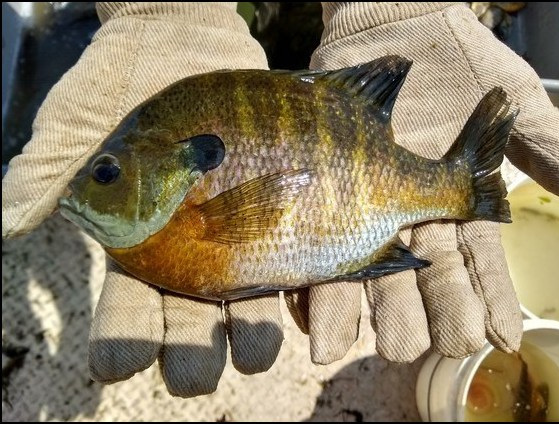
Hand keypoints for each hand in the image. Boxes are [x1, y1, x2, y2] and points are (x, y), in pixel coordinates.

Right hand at [2, 2, 283, 396]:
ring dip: (252, 332)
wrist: (180, 36)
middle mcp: (189, 250)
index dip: (122, 340)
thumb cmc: (118, 80)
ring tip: (256, 351)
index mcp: (136, 246)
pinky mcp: (279, 204)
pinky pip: (296, 253)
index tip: (120, 363)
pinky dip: (302, 286)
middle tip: (199, 373)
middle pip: (191, 319)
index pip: (126, 309)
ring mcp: (238, 230)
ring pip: (247, 299)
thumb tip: (5, 219)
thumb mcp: (78, 122)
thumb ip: (50, 171)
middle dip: (195, 352)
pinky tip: (304, 310)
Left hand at [286, 2, 558, 362]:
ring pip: (369, 277)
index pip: (481, 267)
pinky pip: (317, 245)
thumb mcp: (510, 98)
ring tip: (364, 347)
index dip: (491, 303)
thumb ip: (544, 144)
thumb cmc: (456, 60)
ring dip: (368, 317)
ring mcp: (366, 210)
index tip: (496, 339)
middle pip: (424, 285)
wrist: (392, 27)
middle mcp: (412, 218)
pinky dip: (316, 281)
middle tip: (424, 344)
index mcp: (456, 208)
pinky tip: (314, 314)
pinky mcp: (324, 195)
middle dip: (428, 318)